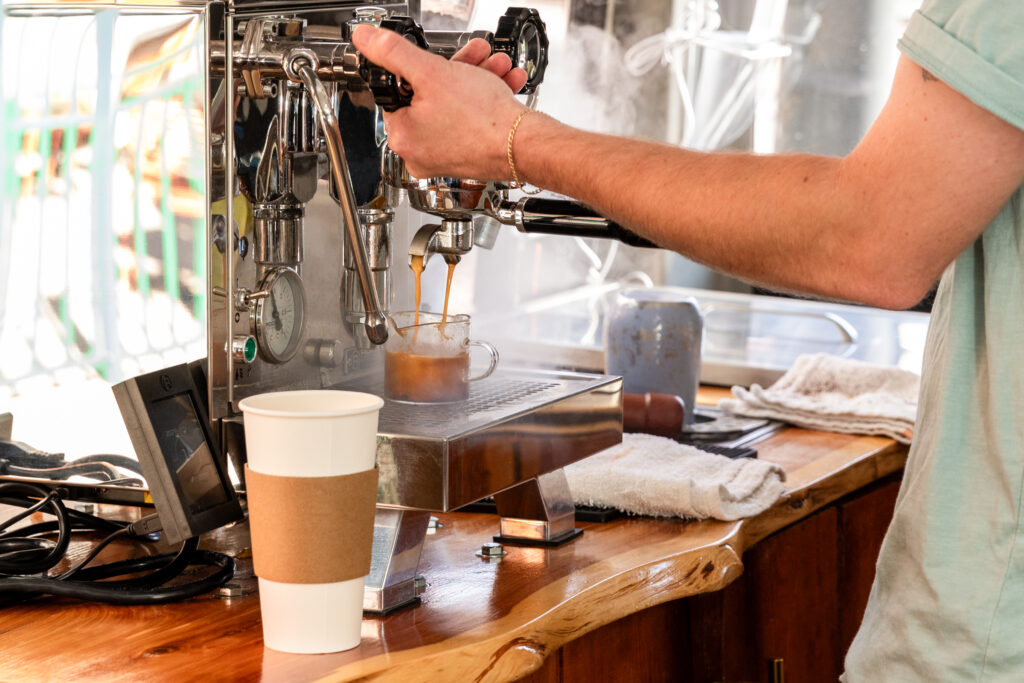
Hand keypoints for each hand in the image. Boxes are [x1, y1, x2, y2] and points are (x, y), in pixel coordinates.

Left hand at [352, 24, 527, 179]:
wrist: (524, 146)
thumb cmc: (482, 121)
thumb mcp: (432, 73)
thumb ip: (394, 53)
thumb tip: (365, 39)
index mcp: (402, 136)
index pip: (400, 91)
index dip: (422, 68)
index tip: (442, 59)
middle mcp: (419, 152)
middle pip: (431, 97)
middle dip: (458, 70)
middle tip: (474, 57)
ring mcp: (444, 157)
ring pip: (455, 106)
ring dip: (477, 79)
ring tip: (494, 67)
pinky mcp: (467, 157)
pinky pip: (470, 121)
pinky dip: (485, 100)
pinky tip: (502, 84)